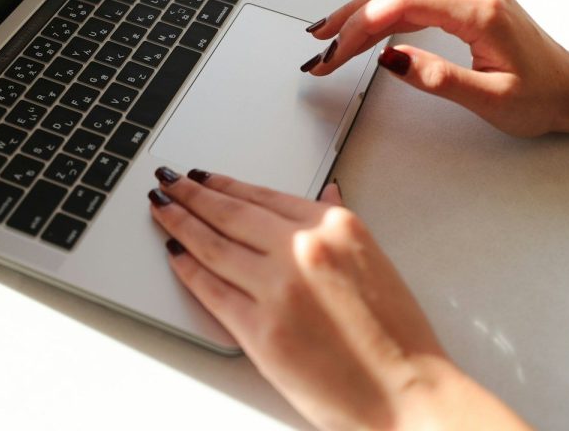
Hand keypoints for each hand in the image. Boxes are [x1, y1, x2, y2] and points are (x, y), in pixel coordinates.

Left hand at [148, 167, 529, 430]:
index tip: (204, 177)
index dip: (225, 184)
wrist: (406, 391)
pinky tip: (174, 254)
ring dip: (180, 223)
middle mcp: (303, 248)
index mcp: (334, 226)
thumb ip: (339, 223)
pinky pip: (211, 290)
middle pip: (230, 213)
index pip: (263, 195)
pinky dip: (188, 269)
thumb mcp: (373, 259)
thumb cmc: (396, 334)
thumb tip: (324, 192)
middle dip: (191, 194)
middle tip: (169, 181)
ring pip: (213, 245)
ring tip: (162, 209)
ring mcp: (278, 288)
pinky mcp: (260, 330)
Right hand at [302, 0, 568, 136]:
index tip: (337, 50)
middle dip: (354, 17)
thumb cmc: (543, 97)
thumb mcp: (492, 100)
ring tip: (332, 23)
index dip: (364, 23)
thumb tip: (392, 60)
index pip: (405, 2)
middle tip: (321, 44)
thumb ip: (439, 78)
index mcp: (480, 11)